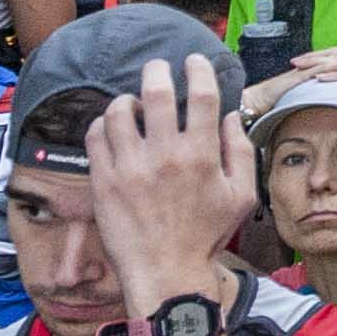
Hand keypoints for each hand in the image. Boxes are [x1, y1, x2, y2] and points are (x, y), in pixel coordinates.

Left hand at [84, 53, 259, 313]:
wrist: (166, 273)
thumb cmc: (205, 237)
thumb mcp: (241, 196)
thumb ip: (240, 151)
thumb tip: (230, 116)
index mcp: (201, 155)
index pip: (201, 96)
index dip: (198, 70)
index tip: (194, 62)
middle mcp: (164, 156)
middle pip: (156, 93)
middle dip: (158, 71)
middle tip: (157, 68)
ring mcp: (130, 168)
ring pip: (119, 111)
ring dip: (127, 100)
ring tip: (132, 104)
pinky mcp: (104, 181)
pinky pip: (96, 137)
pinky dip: (103, 123)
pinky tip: (112, 128)